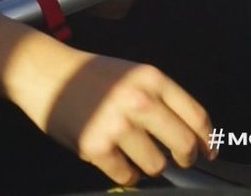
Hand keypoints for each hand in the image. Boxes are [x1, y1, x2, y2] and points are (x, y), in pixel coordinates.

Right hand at [5, 37, 215, 185]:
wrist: (43, 73)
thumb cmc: (89, 75)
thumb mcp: (131, 73)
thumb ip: (162, 99)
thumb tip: (195, 137)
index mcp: (151, 79)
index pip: (195, 117)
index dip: (206, 140)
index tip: (207, 151)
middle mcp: (138, 100)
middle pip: (183, 145)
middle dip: (184, 157)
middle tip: (175, 159)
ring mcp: (116, 125)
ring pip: (156, 166)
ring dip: (149, 165)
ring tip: (133, 153)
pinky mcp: (95, 147)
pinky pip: (126, 176)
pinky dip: (125, 174)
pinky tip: (115, 159)